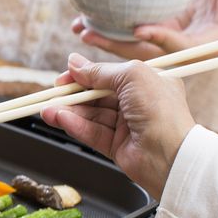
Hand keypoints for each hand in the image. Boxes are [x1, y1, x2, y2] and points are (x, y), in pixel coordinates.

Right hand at [40, 55, 194, 197]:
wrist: (170, 154)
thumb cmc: (160, 109)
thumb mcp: (131, 76)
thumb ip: (100, 71)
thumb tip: (75, 64)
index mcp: (147, 83)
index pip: (110, 76)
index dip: (87, 75)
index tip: (65, 76)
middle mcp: (137, 104)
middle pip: (98, 96)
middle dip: (74, 95)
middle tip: (53, 93)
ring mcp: (126, 126)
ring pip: (91, 115)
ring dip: (69, 111)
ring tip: (47, 109)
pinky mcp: (116, 146)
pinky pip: (92, 133)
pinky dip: (75, 125)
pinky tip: (58, 119)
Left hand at [73, 0, 217, 59]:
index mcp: (208, 44)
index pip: (181, 43)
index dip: (161, 36)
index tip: (140, 29)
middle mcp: (184, 51)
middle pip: (147, 54)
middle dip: (117, 47)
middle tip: (87, 36)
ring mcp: (170, 47)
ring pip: (135, 51)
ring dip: (106, 43)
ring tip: (80, 30)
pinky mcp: (162, 39)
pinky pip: (134, 42)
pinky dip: (112, 35)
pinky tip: (87, 26)